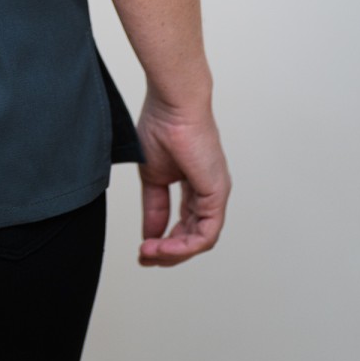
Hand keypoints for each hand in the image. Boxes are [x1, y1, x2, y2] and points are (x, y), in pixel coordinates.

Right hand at [135, 89, 230, 265]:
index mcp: (193, 184)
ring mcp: (215, 194)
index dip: (163, 240)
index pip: (183, 222)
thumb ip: (154, 206)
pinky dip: (184, 246)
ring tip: (150, 252)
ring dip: (173, 252)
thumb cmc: (162, 125)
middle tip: (145, 256)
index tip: (142, 248)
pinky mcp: (217, 195)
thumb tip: (150, 233)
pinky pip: (206, 234)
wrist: (172, 104)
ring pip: (200, 240)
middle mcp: (208, 191)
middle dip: (167, 251)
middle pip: (192, 235)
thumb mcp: (152, 175)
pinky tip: (163, 247)